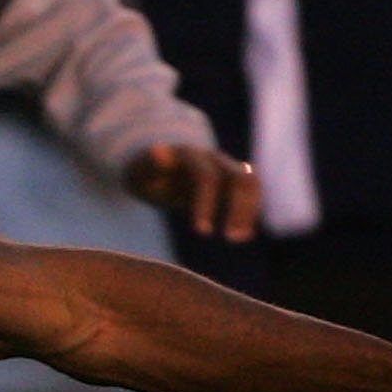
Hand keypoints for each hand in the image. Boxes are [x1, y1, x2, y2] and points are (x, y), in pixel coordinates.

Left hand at [124, 141, 260, 243]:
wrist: (157, 163)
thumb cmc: (145, 172)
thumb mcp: (141, 171)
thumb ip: (151, 165)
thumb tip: (158, 152)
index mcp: (191, 155)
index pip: (207, 178)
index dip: (206, 204)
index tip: (201, 232)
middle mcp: (214, 158)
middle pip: (239, 178)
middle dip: (238, 208)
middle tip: (230, 238)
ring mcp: (226, 166)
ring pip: (251, 184)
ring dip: (250, 210)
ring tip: (241, 238)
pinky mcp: (232, 179)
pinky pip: (250, 192)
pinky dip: (251, 211)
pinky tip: (245, 234)